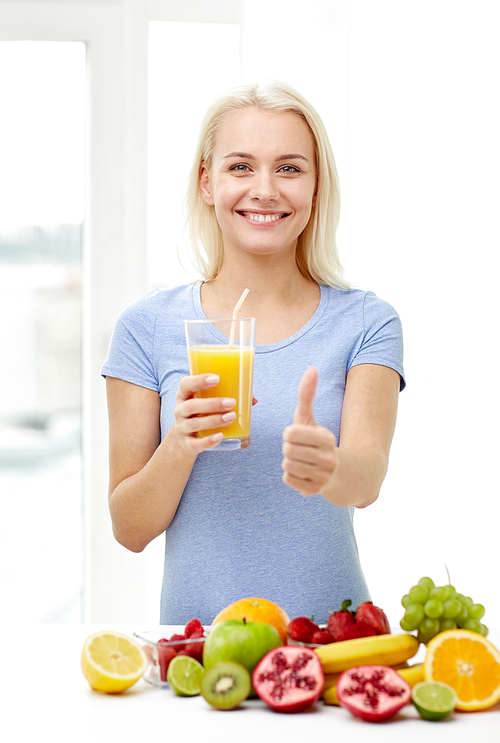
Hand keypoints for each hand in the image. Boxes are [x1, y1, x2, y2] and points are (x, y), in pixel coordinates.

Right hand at [173, 374, 236, 453]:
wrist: (185, 439)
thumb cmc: (201, 414)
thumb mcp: (208, 403)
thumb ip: (227, 397)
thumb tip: (252, 400)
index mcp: (185, 396)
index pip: (185, 384)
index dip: (199, 380)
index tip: (216, 378)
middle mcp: (180, 411)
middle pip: (191, 405)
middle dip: (212, 404)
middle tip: (232, 402)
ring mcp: (182, 428)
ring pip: (194, 424)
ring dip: (214, 420)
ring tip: (232, 417)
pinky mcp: (187, 443)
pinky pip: (195, 443)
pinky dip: (208, 441)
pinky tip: (220, 436)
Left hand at [281, 367, 337, 495]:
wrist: (341, 472)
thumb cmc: (318, 440)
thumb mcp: (311, 417)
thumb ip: (307, 394)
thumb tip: (312, 368)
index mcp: (327, 438)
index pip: (290, 433)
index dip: (289, 433)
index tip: (298, 435)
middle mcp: (328, 458)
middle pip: (287, 450)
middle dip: (289, 448)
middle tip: (300, 449)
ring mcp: (323, 477)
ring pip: (287, 465)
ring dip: (290, 461)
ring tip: (302, 460)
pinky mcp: (315, 491)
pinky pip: (287, 479)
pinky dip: (291, 475)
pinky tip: (303, 472)